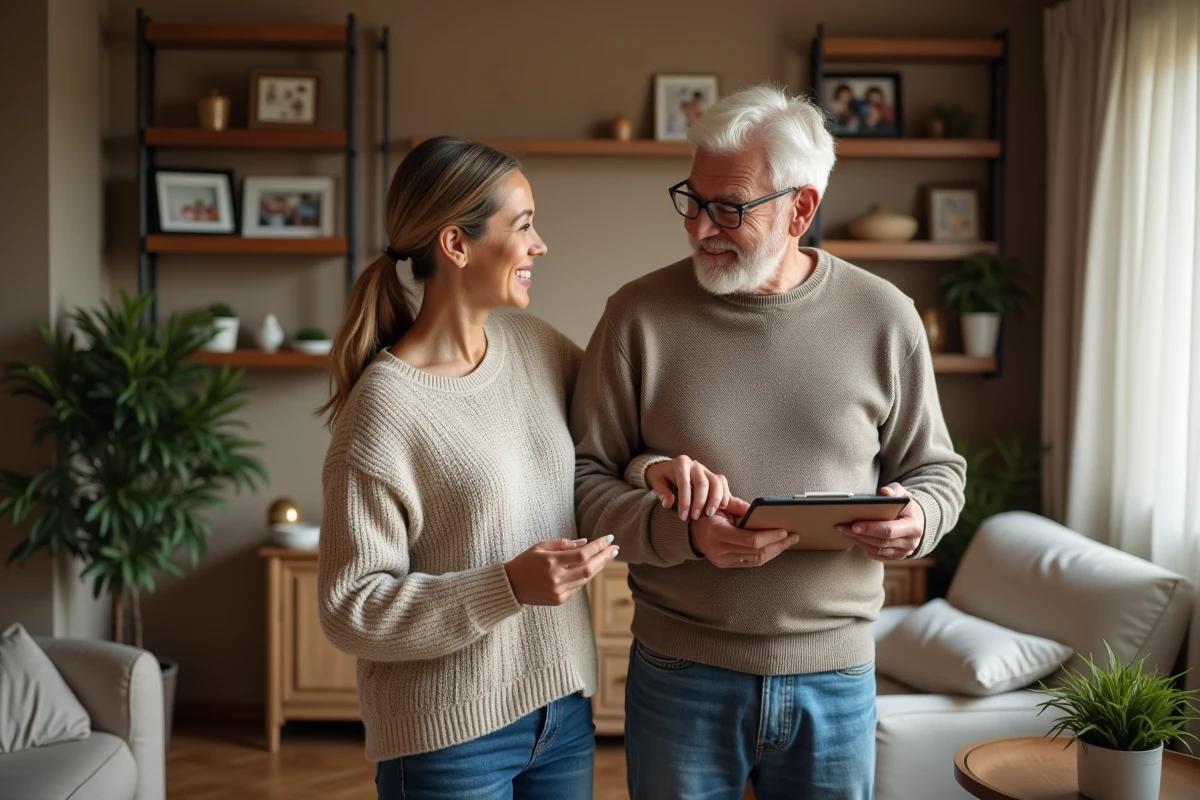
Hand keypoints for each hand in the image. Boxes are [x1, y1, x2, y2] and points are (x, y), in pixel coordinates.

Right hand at [504, 535, 618, 605]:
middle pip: (589, 568)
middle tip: (616, 548)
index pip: (582, 554)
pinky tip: (592, 568)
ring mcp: (559, 591)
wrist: (510, 587)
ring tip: (608, 556)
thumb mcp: (540, 547)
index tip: (609, 538)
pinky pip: (578, 587)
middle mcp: (556, 578)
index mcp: (550, 562)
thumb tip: (584, 542)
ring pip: (586, 579)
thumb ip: (562, 544)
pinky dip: (586, 576)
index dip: (597, 546)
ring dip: (599, 567)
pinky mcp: (560, 600)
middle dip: (605, 557)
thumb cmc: (524, 562)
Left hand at [646, 455, 730, 521]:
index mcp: (680, 464)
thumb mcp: (656, 481)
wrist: (668, 468)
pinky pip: (722, 482)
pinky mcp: (713, 475)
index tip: (683, 516)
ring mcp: (706, 469)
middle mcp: (695, 465)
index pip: (684, 483)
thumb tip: (668, 504)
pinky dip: (724, 494)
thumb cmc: (662, 476)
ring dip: (715, 499)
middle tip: (695, 517)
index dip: (685, 501)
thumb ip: (662, 492)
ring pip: (716, 482)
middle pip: (702, 483)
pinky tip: (722, 507)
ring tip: (709, 514)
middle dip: (700, 502)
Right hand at [689, 497, 798, 567]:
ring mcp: (722, 559)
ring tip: (788, 542)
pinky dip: (765, 555)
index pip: (750, 539)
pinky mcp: (726, 564)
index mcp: (717, 532)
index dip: (769, 536)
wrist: (691, 532)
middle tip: (793, 536)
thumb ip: (741, 508)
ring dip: (774, 551)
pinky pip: (750, 562)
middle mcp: (719, 549)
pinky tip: (775, 548)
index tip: (784, 530)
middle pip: (756, 550)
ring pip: (756, 559)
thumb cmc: (707, 514)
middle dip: (778, 543)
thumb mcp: (721, 505)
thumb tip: (764, 511)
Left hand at [837, 484, 924, 560]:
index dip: (870, 528)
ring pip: (876, 550)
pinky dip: (863, 546)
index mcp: (913, 527)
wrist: (917, 522)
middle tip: (842, 527)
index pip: (889, 530)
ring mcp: (903, 553)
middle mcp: (910, 543)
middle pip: (880, 542)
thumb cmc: (906, 507)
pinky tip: (853, 537)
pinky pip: (876, 555)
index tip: (854, 525)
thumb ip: (895, 491)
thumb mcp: (904, 495)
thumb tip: (885, 492)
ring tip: (844, 530)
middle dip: (859, 534)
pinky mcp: (895, 557)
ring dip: (858, 541)